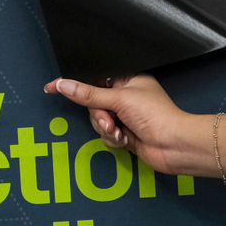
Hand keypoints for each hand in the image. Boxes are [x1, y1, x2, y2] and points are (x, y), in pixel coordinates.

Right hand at [44, 75, 195, 175]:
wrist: (174, 146)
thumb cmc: (156, 115)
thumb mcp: (119, 100)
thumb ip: (88, 94)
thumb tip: (62, 85)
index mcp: (127, 80)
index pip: (94, 79)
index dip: (76, 85)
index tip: (52, 87)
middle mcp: (125, 97)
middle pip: (92, 104)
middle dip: (99, 116)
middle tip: (110, 121)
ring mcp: (124, 116)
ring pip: (97, 121)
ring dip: (106, 129)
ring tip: (121, 133)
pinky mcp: (124, 134)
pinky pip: (105, 135)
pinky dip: (112, 139)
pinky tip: (126, 140)